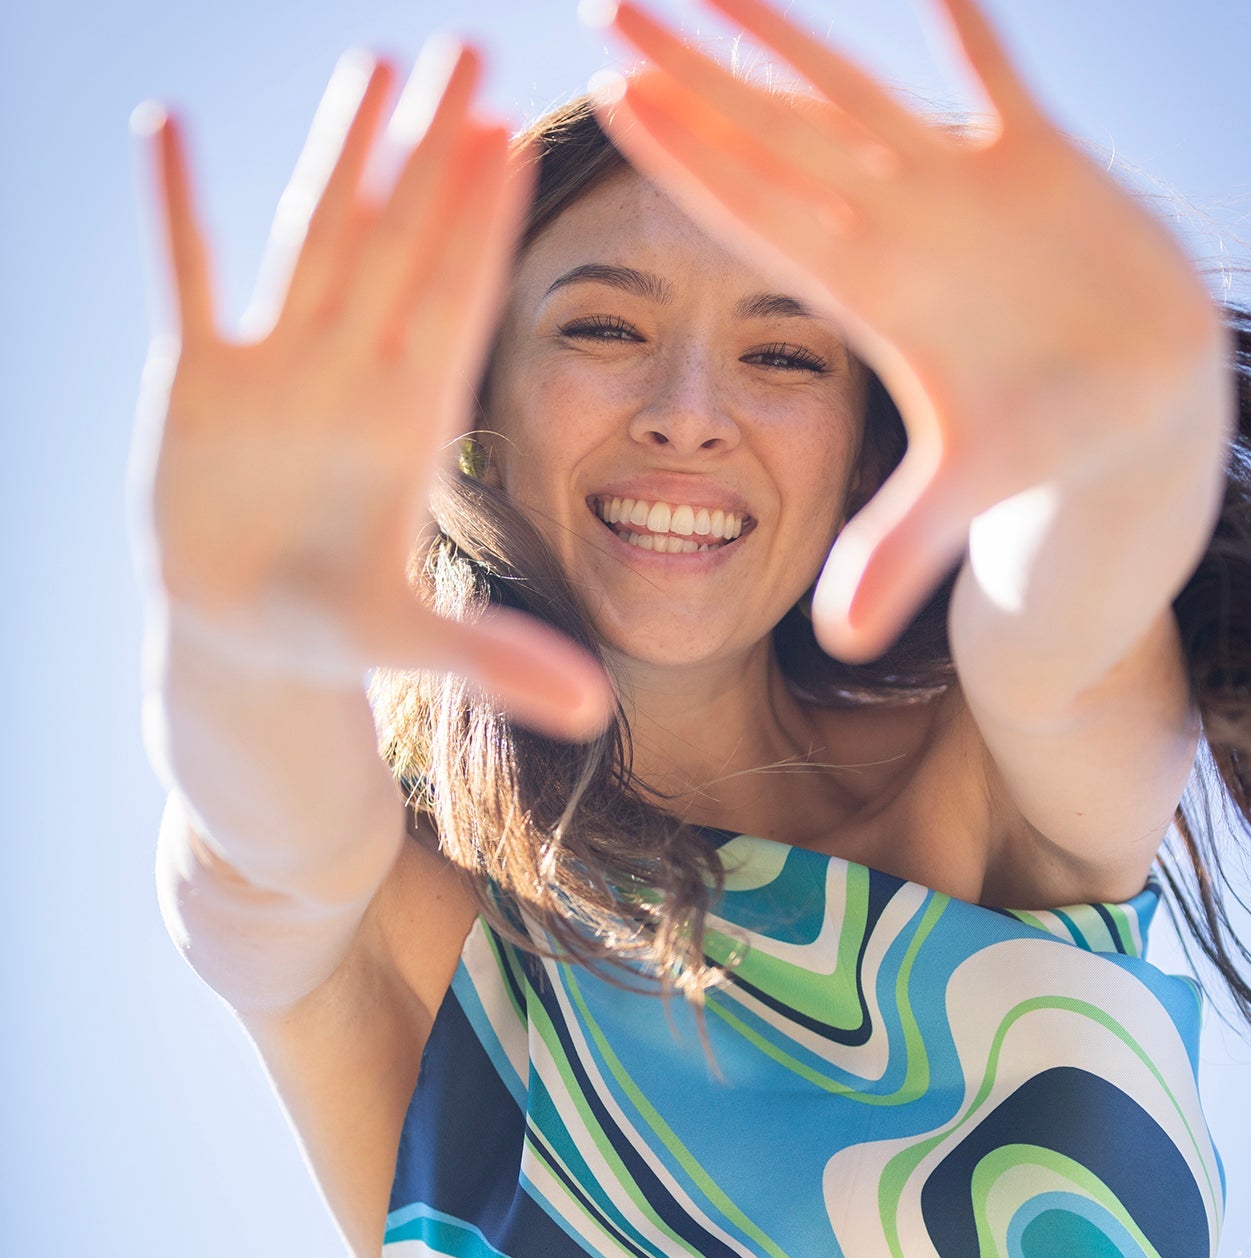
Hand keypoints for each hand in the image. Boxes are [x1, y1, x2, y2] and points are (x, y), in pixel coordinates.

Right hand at [129, 44, 611, 737]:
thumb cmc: (332, 632)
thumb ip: (498, 660)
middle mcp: (351, 376)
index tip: (515, 142)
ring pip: (311, 239)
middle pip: (397, 244)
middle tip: (467, 50)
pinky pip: (189, 279)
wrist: (247, 639)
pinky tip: (165, 131)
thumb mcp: (412, 643)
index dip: (480, 226)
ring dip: (338, 155)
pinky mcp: (196, 384)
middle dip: (429, 153)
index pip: (455, 304)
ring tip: (369, 63)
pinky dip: (176, 212)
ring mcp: (275, 369)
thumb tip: (598, 710)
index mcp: (410, 422)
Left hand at [586, 0, 1227, 660]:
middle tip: (606, 6)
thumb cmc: (1042, 450)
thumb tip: (842, 643)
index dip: (691, 162)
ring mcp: (966, 187)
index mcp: (868, 295)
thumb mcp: (964, 499)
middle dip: (697, 74)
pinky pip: (996, 73)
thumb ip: (895, 552)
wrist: (1133, 412)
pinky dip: (968, 24)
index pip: (758, 218)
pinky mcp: (1044, 161)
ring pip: (859, 87)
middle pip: (779, 138)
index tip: (614, 104)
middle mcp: (900, 229)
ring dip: (787, 29)